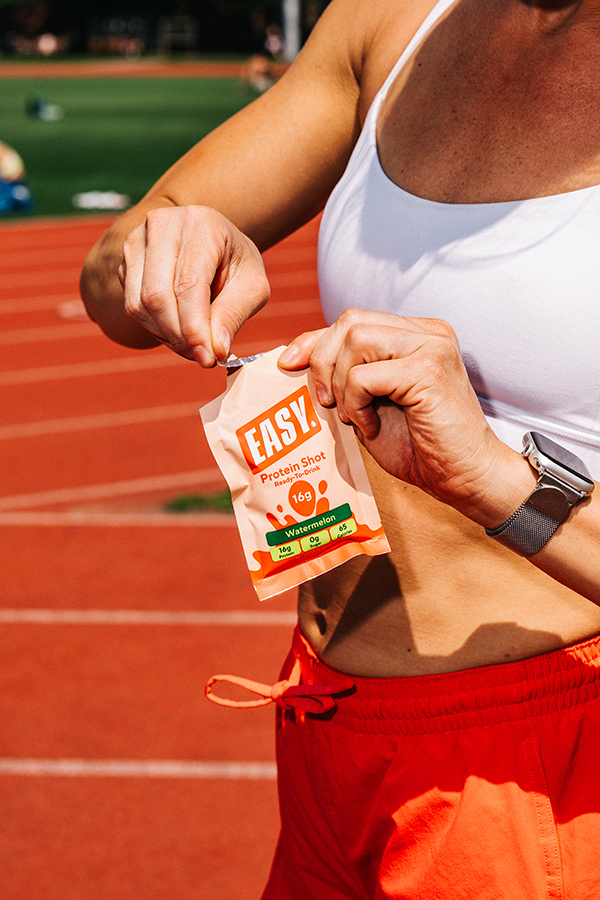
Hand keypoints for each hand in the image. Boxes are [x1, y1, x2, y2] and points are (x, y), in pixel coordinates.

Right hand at [118, 205, 269, 365]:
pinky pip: (132, 306)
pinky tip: (177, 329)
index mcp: (201, 224)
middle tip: (201, 357)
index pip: (189, 284)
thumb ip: (234, 315)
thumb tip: (216, 350)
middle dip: (179, 337)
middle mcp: (162, 225)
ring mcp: (137, 241)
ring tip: (193, 344)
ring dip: (166, 336)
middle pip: (157, 296)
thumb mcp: (252, 287)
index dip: (195, 327)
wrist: (213, 244)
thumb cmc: (235, 265)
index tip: (207, 360)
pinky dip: (155, 328)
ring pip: (139, 304)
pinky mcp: (125, 261)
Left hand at [279, 309, 533, 525]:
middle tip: (325, 402)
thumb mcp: (371, 405)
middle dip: (322, 360)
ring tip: (353, 415)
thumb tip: (297, 363)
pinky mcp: (429, 370)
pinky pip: (365, 374)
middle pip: (350, 321)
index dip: (313, 340)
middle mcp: (427, 332)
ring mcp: (431, 346)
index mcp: (415, 335)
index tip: (288, 365)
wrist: (465, 478)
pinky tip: (371, 425)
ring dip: (341, 383)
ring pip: (356, 339)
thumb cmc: (421, 448)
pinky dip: (356, 402)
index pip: (352, 321)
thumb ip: (347, 379)